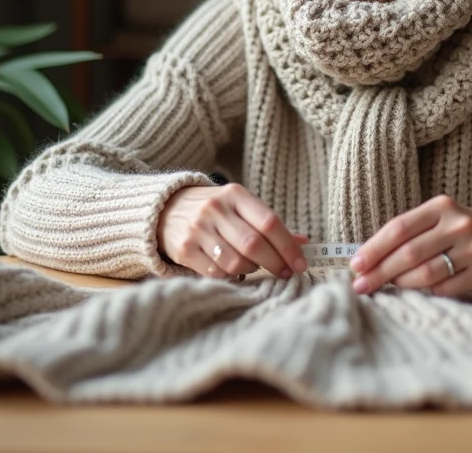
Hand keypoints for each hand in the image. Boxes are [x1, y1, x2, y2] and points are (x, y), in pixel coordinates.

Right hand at [157, 182, 308, 278]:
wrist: (166, 209)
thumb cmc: (215, 210)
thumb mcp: (241, 207)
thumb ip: (269, 224)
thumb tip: (304, 242)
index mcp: (235, 195)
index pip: (269, 222)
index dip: (288, 247)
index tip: (300, 264)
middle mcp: (215, 210)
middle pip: (254, 244)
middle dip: (275, 263)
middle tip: (285, 272)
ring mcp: (198, 229)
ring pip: (236, 262)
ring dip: (252, 270)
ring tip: (256, 267)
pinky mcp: (184, 249)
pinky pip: (216, 272)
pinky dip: (231, 276)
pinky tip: (235, 270)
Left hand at [348, 195, 471, 296]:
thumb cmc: (462, 229)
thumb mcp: (440, 218)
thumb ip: (409, 232)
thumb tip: (368, 258)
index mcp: (442, 207)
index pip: (400, 228)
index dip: (374, 248)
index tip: (355, 265)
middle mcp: (459, 226)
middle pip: (409, 253)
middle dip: (380, 272)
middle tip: (361, 285)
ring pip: (425, 274)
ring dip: (400, 283)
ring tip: (387, 286)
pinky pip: (444, 289)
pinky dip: (426, 292)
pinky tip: (418, 290)